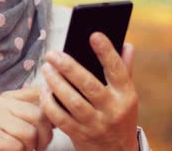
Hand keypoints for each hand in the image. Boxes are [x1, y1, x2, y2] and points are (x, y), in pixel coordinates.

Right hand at [0, 86, 53, 150]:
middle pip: (40, 115)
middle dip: (46, 136)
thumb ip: (35, 111)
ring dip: (32, 148)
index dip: (53, 110)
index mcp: (8, 96)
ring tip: (25, 149)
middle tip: (40, 147)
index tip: (53, 125)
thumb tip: (60, 104)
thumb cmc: (1, 141)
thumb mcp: (18, 121)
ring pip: (31, 133)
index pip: (40, 93)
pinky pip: (18, 145)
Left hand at [39, 32, 138, 150]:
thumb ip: (124, 70)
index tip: (94, 35)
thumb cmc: (119, 117)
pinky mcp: (80, 136)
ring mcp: (96, 125)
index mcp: (126, 96)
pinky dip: (49, 104)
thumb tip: (127, 44)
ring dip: (56, 83)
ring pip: (72, 102)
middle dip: (69, 67)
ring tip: (46, 69)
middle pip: (88, 85)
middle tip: (53, 54)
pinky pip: (60, 118)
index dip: (106, 52)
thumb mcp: (127, 96)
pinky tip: (44, 91)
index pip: (117, 70)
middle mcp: (112, 110)